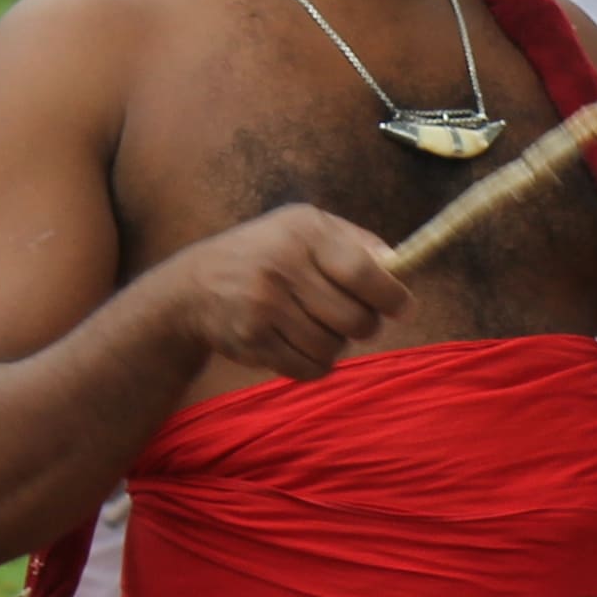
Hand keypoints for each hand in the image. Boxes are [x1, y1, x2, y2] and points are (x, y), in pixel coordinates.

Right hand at [159, 207, 406, 381]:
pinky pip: (307, 368)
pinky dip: (315, 365)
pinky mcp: (252, 340)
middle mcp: (282, 266)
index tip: (401, 307)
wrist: (195, 286)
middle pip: (354, 318)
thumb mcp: (306, 228)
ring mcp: (264, 305)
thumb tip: (401, 266)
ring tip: (320, 327)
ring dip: (336, 345)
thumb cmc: (268, 253)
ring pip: (332, 347)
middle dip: (365, 325)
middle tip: (356, 319)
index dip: (390, 296)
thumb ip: (356, 243)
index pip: (362, 272)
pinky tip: (302, 346)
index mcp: (304, 232)